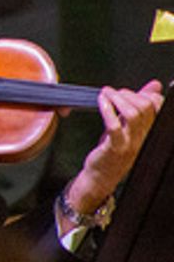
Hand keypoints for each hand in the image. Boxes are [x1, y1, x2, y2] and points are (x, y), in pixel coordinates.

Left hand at [69, 79, 162, 211]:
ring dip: (118, 99)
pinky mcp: (116, 148)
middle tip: (114, 92)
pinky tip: (101, 102)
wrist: (101, 176)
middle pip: (146, 107)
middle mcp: (143, 137)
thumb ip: (139, 106)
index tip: (131, 92)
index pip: (159, 107)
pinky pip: (114, 126)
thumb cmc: (113, 149)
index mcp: (148, 130)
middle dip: (129, 94)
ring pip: (133, 114)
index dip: (147, 94)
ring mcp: (131, 143)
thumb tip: (154, 85)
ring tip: (106, 94)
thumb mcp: (128, 126)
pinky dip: (107, 109)